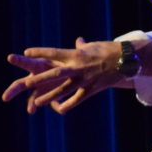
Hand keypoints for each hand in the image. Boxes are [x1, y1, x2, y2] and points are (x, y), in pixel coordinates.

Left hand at [1, 37, 120, 113]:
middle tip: (25, 83)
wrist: (126, 60)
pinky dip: (68, 104)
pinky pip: (77, 99)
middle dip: (40, 79)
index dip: (40, 52)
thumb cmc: (109, 50)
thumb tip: (78, 41)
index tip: (26, 52)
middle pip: (55, 74)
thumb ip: (82, 47)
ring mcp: (85, 80)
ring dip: (50, 96)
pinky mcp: (92, 89)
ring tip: (36, 103)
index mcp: (76, 54)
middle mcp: (78, 67)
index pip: (54, 53)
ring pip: (64, 90)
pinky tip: (58, 109)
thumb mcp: (93, 46)